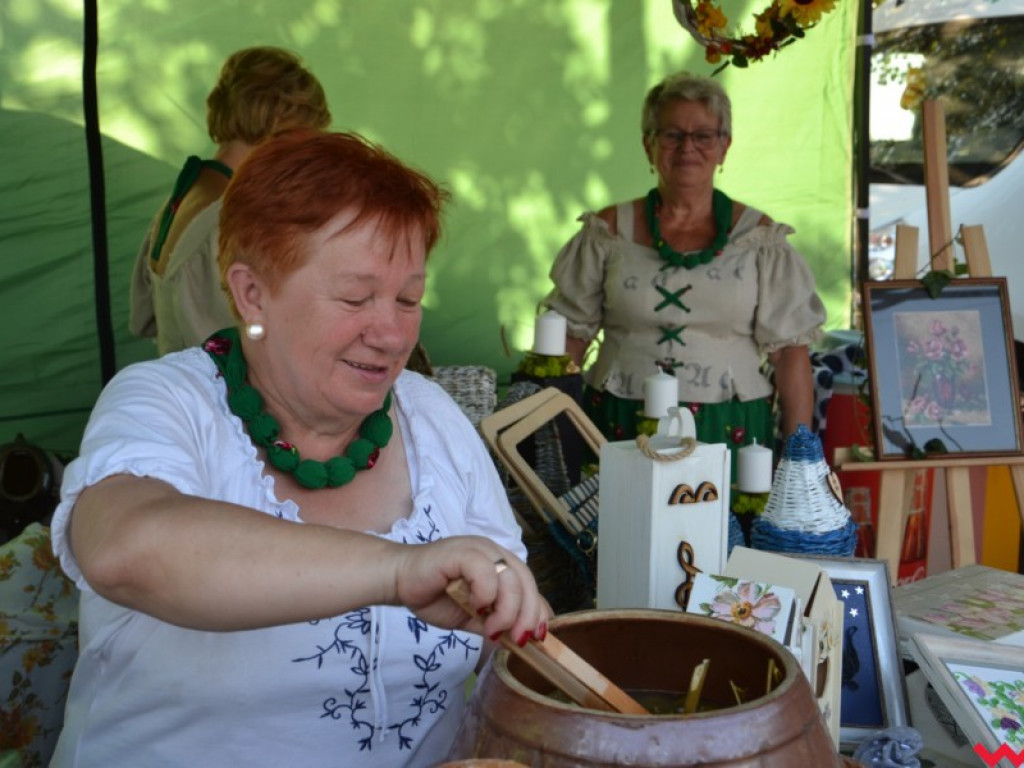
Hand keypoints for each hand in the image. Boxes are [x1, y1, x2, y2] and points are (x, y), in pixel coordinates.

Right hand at [392, 536, 548, 643]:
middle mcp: (494, 552)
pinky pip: (486, 571)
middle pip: (526, 581)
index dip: (538, 611)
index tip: (535, 638)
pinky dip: (486, 593)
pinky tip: (475, 607)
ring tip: (491, 628)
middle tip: (518, 639)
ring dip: (507, 609)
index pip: (531, 586)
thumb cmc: (434, 596)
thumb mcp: (473, 618)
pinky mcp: (462, 552)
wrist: (399, 581)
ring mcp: (479, 549)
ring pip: (511, 577)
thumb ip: (496, 623)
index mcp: (500, 564)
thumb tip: (521, 641)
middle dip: (527, 615)